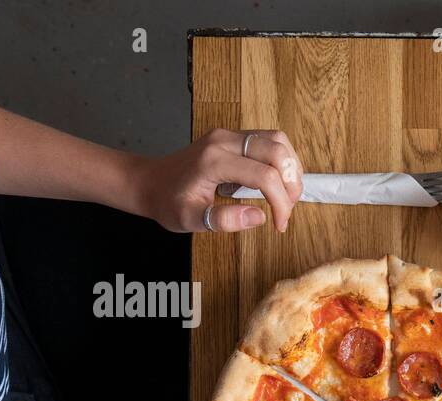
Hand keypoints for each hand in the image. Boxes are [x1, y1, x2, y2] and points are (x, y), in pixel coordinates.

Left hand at [130, 128, 303, 233]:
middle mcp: (224, 141)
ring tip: (286, 196)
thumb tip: (259, 217)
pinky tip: (276, 184)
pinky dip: (282, 162)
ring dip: (291, 169)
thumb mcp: (190, 219)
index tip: (279, 225)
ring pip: (278, 140)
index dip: (281, 202)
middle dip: (291, 183)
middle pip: (277, 150)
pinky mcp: (233, 137)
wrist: (150, 182)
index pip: (264, 175)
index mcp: (213, 161)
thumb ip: (223, 220)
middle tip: (288, 209)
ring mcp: (229, 135)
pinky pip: (269, 141)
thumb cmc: (168, 202)